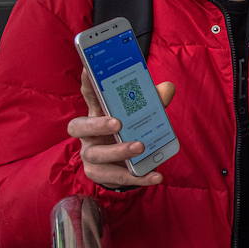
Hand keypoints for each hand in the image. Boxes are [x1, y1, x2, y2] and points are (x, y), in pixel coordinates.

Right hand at [69, 69, 175, 187]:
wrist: (125, 165)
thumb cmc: (130, 131)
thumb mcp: (141, 115)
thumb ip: (153, 102)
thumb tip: (168, 88)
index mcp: (96, 113)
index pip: (88, 96)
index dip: (87, 84)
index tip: (89, 70)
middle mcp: (87, 134)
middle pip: (81, 126)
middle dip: (98, 124)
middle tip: (118, 123)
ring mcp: (91, 154)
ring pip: (97, 154)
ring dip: (119, 151)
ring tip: (140, 147)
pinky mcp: (99, 174)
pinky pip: (116, 177)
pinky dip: (138, 177)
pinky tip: (156, 175)